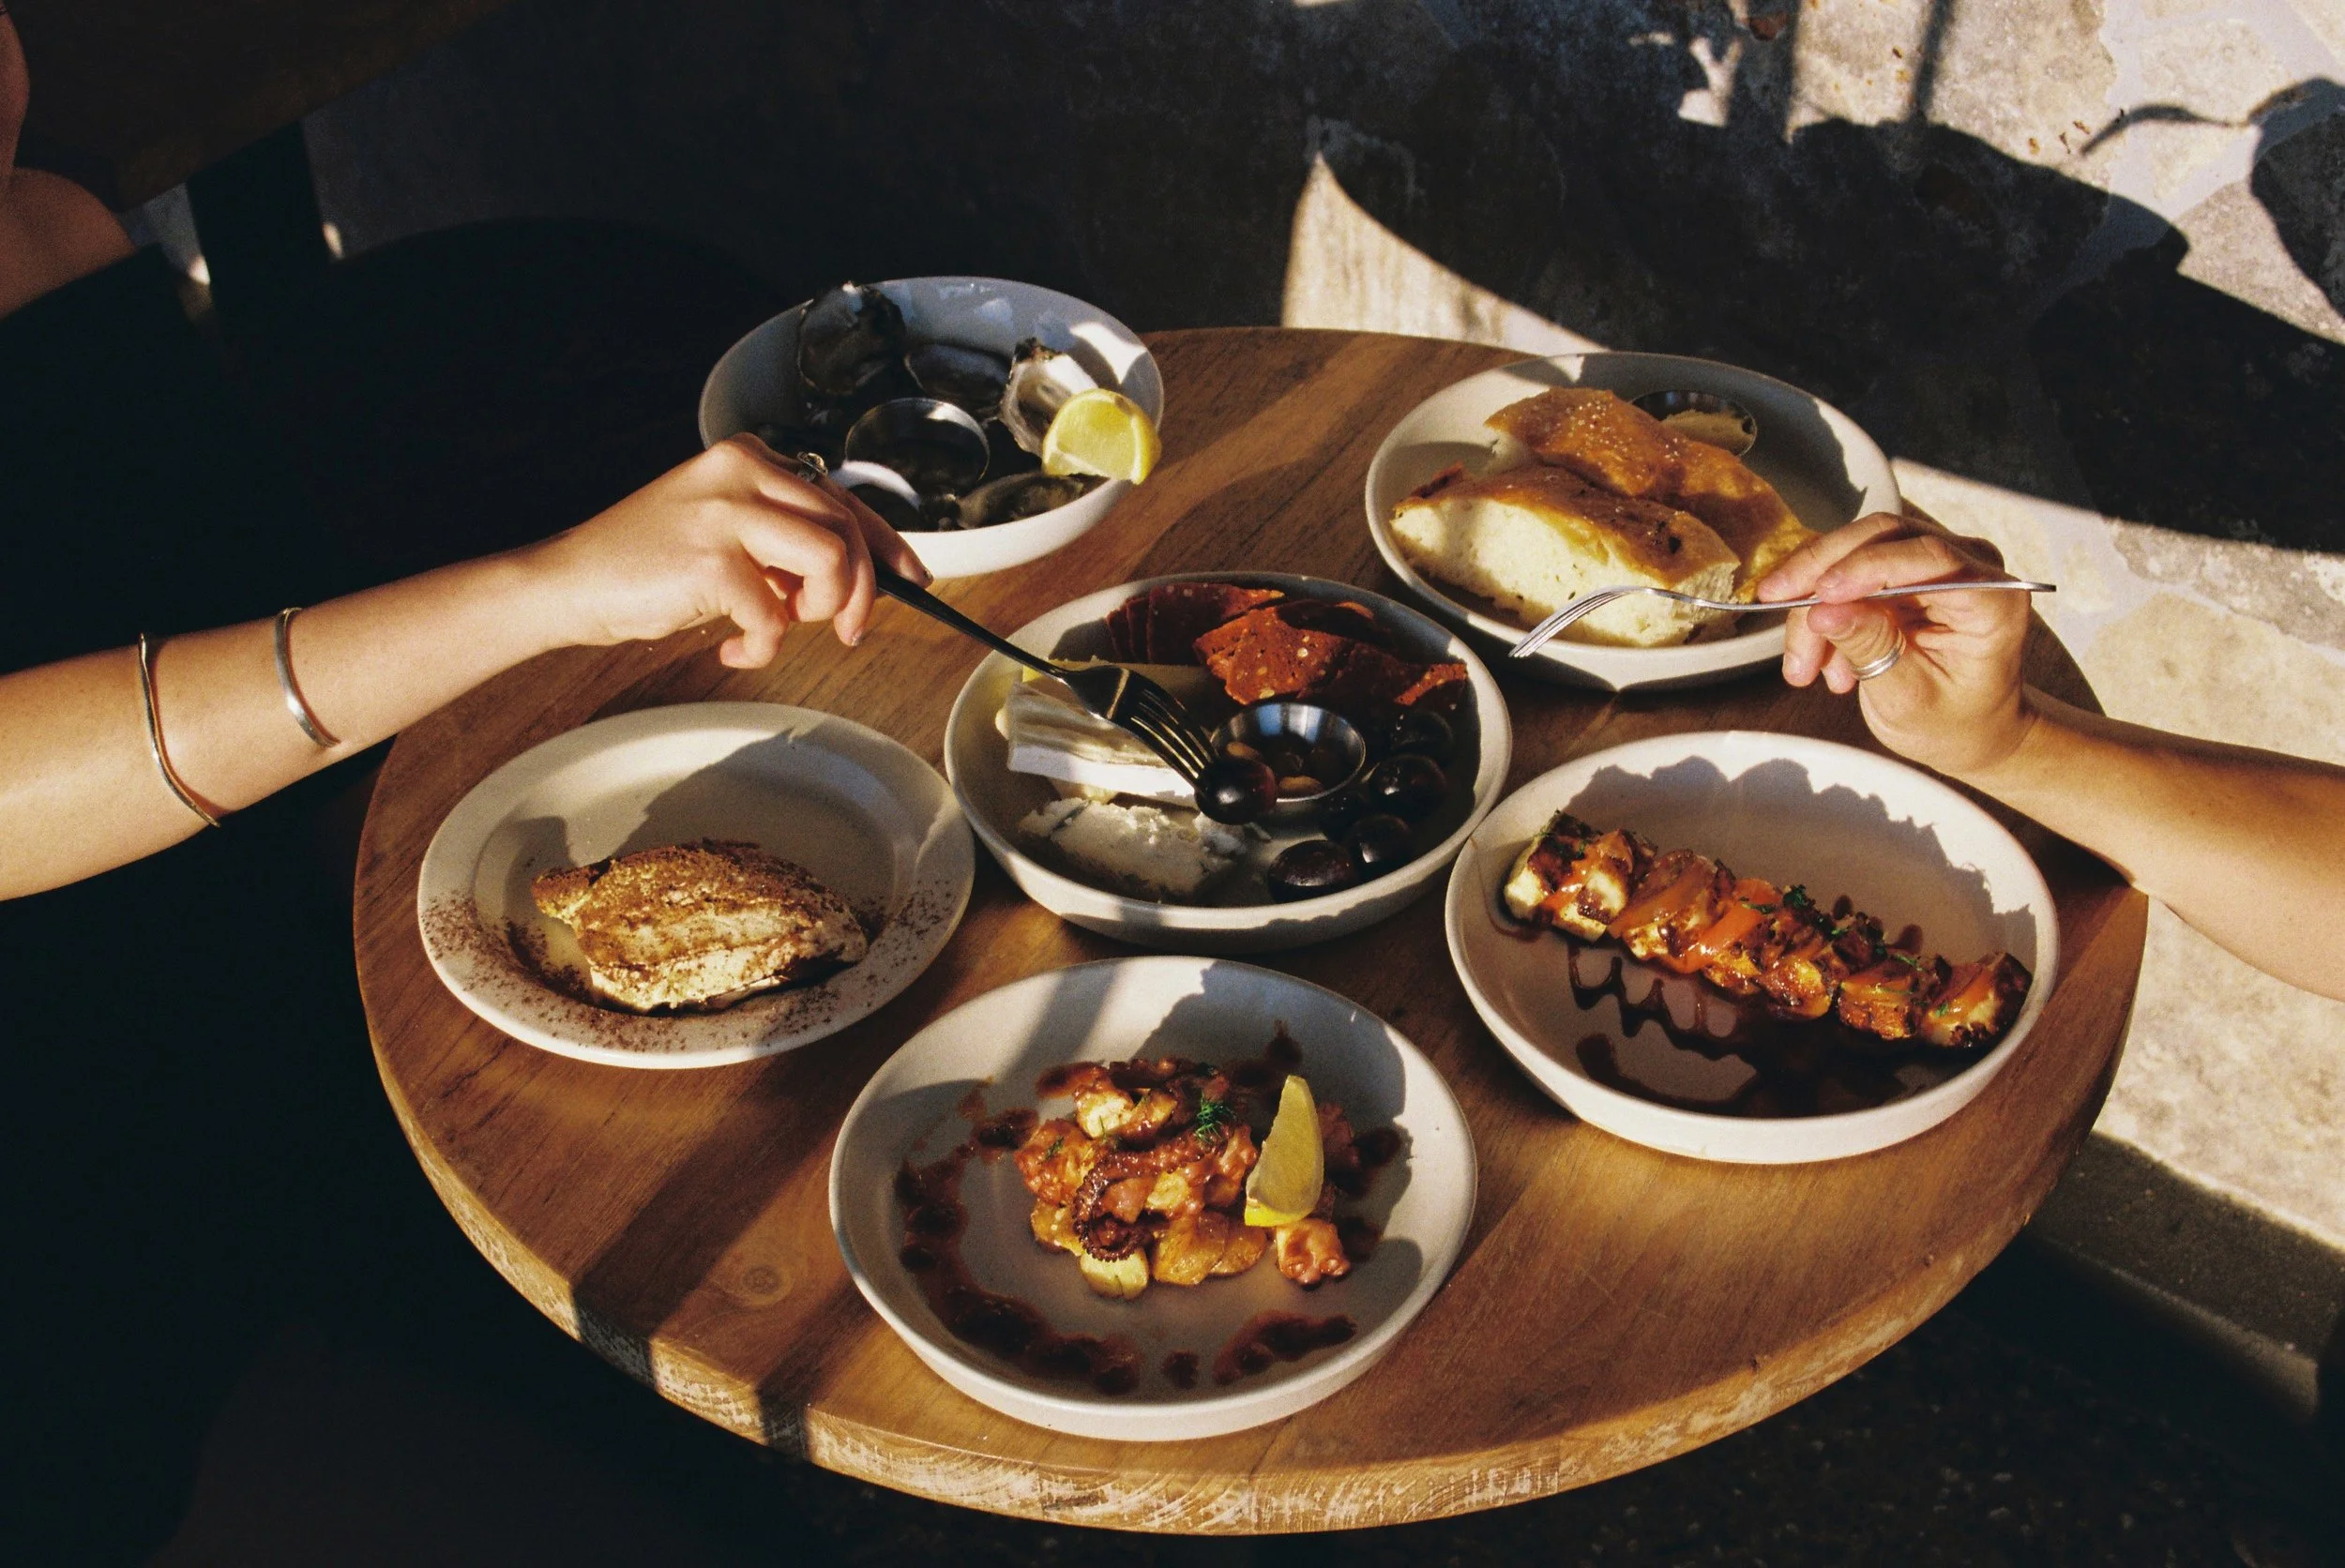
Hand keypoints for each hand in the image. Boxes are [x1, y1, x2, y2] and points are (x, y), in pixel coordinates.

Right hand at [522, 435, 929, 666]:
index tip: (912, 577)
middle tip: (845, 629)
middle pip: (846, 526)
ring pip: (831, 557)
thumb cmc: (644, 566)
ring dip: (820, 607)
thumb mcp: (725, 535)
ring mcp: (727, 511)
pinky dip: (763, 644)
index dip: (887, 543)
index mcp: (749, 458)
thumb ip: (783, 541)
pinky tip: (732, 649)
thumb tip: (853, 575)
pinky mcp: (713, 558)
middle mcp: (742, 472)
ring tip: (778, 626)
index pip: (842, 496)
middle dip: (860, 589)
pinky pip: (776, 613)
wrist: (570, 583)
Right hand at [1755, 511, 2033, 781]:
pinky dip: (1821, 608)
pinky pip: (1846, 570)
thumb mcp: (1908, 698)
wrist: (1970, 730)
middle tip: (1774, 602)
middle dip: (1821, 572)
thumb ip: (1870, 649)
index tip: (1820, 594)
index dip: (1867, 568)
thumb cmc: (1953, 722)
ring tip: (1802, 667)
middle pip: (1883, 537)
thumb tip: (1822, 611)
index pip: (1929, 557)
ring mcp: (1936, 563)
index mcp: (1993, 598)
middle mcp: (1970, 565)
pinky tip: (1818, 656)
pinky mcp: (1904, 571)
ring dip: (1814, 601)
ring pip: (1854, 551)